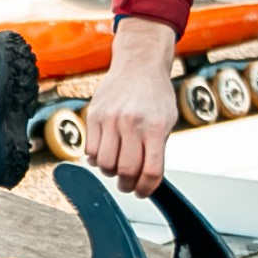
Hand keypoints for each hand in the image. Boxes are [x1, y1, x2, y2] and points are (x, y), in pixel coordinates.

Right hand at [85, 17, 180, 195]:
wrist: (138, 65)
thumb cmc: (155, 94)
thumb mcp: (167, 120)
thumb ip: (157, 148)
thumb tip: (146, 178)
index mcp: (156, 127)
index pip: (151, 171)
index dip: (146, 189)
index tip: (143, 192)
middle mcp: (132, 123)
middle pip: (126, 171)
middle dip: (128, 185)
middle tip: (129, 185)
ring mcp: (110, 119)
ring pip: (105, 164)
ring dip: (111, 172)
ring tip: (117, 167)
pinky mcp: (94, 115)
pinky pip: (90, 150)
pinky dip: (96, 159)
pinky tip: (105, 153)